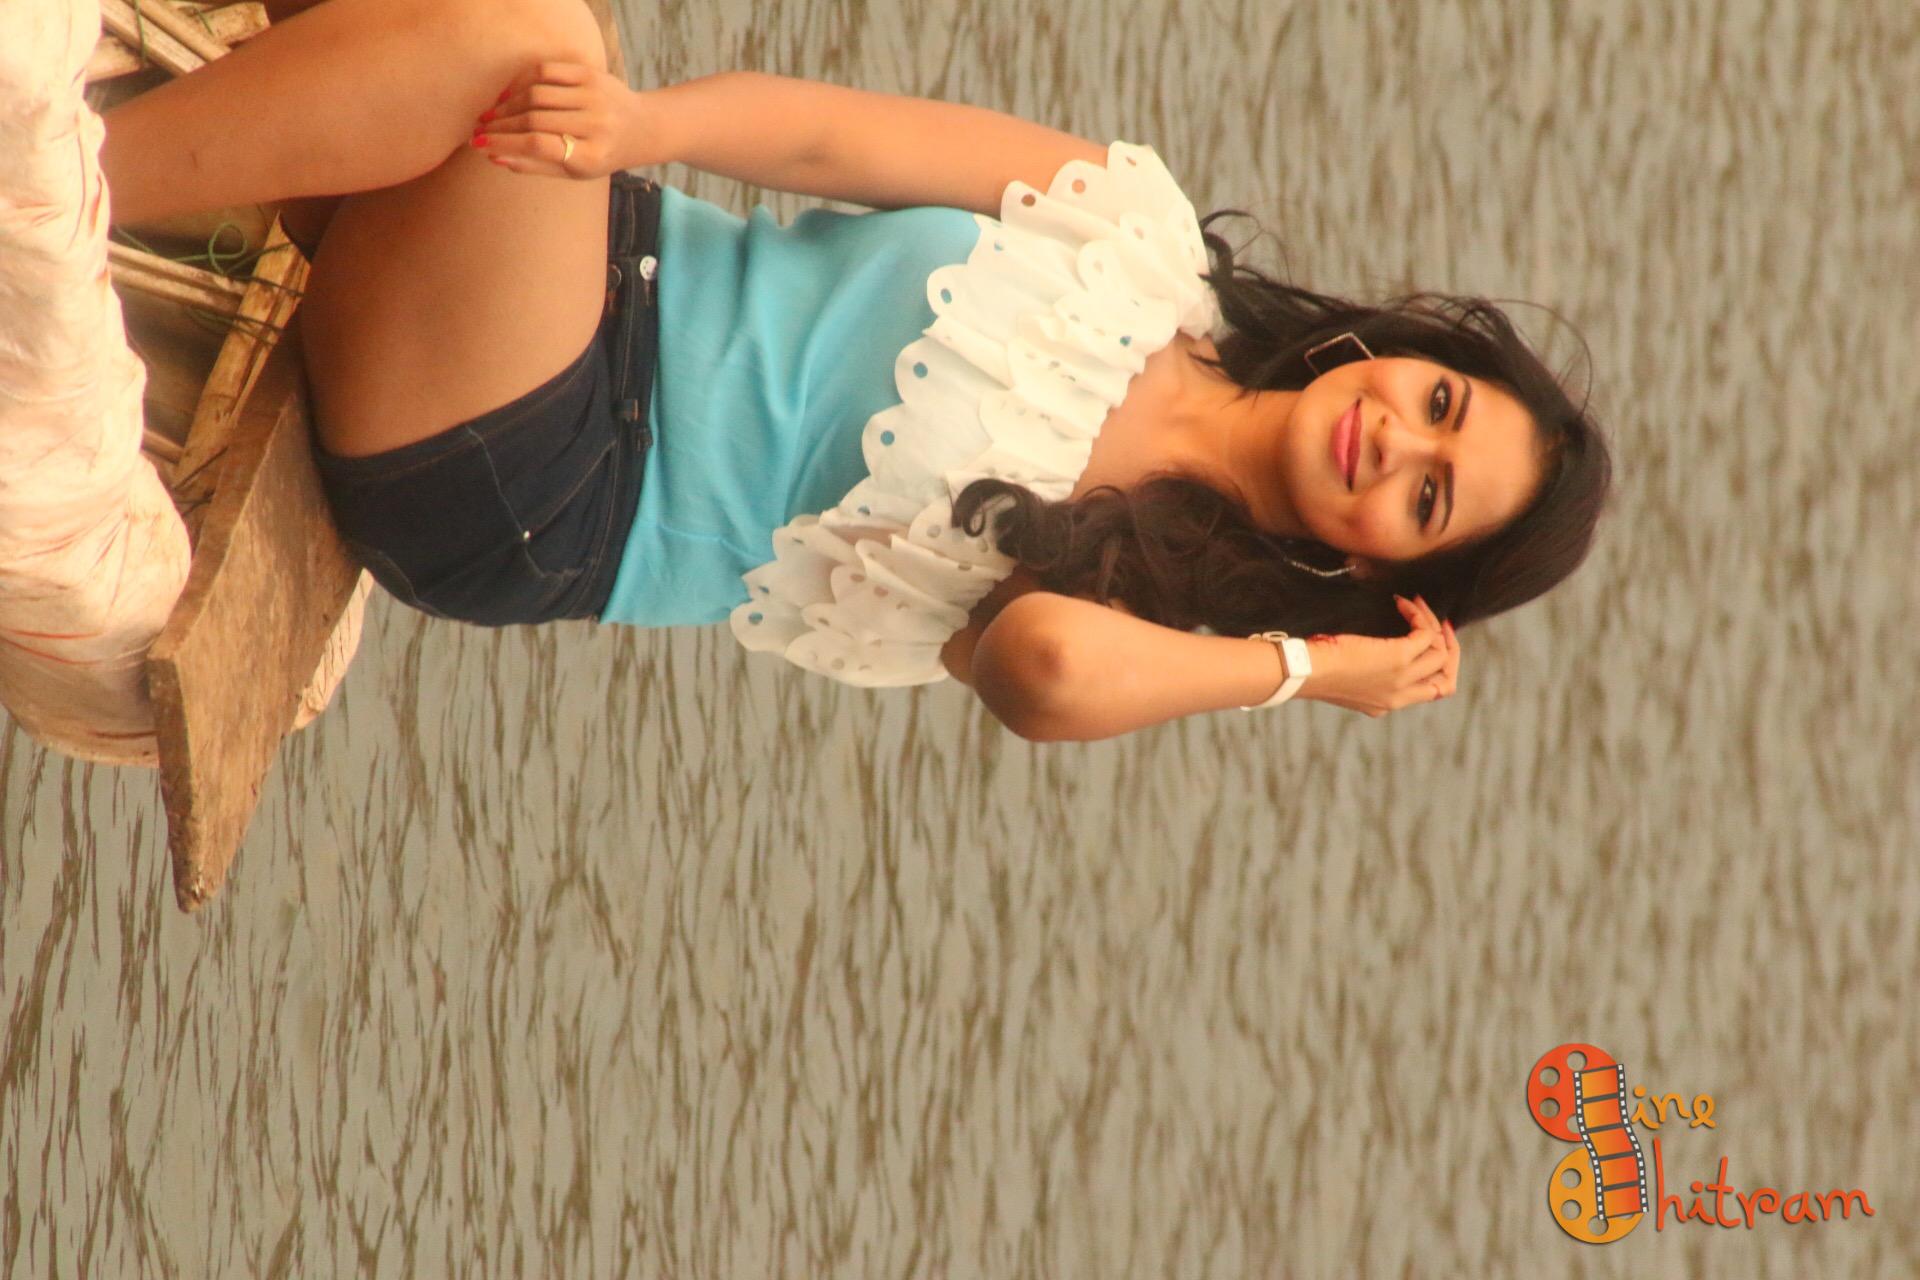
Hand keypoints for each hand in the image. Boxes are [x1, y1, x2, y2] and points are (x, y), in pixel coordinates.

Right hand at [475, 60, 648, 179]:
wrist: (641, 128)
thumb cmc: (601, 155)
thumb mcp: (573, 172)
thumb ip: (535, 166)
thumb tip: (494, 155)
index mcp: (592, 155)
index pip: (539, 146)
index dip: (504, 143)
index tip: (480, 144)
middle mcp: (595, 125)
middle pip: (534, 120)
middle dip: (501, 125)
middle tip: (479, 128)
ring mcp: (595, 97)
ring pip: (536, 94)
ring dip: (507, 104)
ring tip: (492, 114)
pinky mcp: (592, 74)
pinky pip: (547, 71)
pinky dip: (522, 80)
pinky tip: (509, 93)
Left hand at [1299, 595, 1460, 717]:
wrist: (1305, 672)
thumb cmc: (1315, 669)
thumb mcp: (1347, 679)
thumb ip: (1369, 674)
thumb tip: (1376, 651)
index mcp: (1388, 703)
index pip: (1432, 692)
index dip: (1439, 667)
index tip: (1432, 642)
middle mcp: (1400, 696)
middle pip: (1446, 680)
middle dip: (1448, 649)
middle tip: (1438, 623)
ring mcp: (1402, 678)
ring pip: (1440, 653)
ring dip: (1432, 624)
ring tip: (1416, 605)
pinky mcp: (1398, 658)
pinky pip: (1425, 633)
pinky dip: (1418, 614)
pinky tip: (1402, 602)